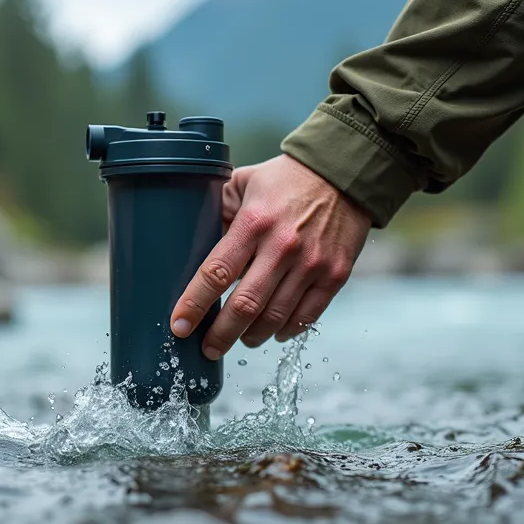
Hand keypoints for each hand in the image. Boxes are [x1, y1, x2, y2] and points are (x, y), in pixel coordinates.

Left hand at [170, 154, 371, 358]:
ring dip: (252, 336)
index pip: (217, 272)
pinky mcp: (335, 276)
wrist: (344, 174)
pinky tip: (273, 331)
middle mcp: (282, 247)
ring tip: (240, 339)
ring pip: (275, 318)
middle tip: (208, 349)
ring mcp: (311, 264)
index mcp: (254, 223)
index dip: (195, 304)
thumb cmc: (286, 180)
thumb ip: (219, 212)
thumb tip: (191, 243)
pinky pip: (307, 317)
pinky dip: (286, 331)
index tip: (179, 325)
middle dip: (220, 335)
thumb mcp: (244, 183)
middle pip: (245, 306)